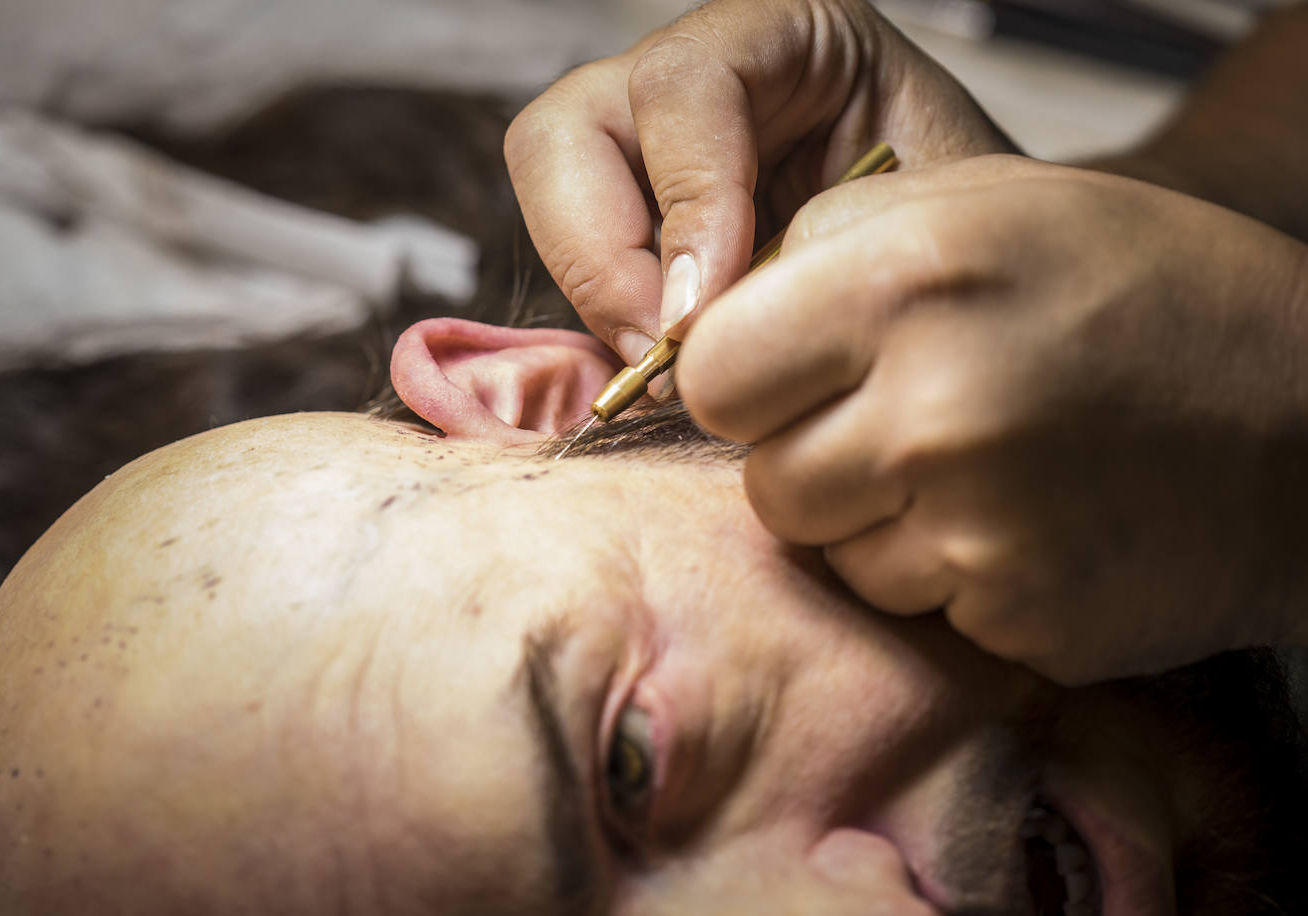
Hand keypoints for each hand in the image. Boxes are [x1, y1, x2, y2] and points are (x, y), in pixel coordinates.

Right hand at [504, 0, 1014, 367]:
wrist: (975, 264)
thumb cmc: (967, 228)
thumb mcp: (930, 217)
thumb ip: (825, 252)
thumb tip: (694, 331)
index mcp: (781, 32)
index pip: (682, 90)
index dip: (683, 208)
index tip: (701, 317)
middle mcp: (694, 79)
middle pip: (565, 132)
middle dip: (600, 254)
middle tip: (664, 349)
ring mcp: (649, 146)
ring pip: (549, 189)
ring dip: (595, 289)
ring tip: (671, 365)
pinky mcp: (634, 217)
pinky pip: (577, 262)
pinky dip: (608, 321)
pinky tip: (672, 364)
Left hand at [678, 155, 1307, 683]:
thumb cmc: (1139, 289)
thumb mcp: (987, 201)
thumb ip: (831, 244)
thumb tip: (718, 323)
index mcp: (908, 282)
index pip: (711, 375)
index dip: (745, 380)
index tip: (791, 377)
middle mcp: (933, 409)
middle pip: (765, 482)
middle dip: (810, 458)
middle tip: (898, 422)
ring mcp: (976, 529)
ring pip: (832, 556)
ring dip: (878, 524)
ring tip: (975, 468)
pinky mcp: (1017, 616)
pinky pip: (913, 608)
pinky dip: (947, 575)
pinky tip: (1022, 521)